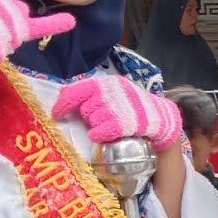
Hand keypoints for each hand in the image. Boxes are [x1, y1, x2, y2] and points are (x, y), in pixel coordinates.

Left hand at [51, 75, 182, 150]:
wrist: (159, 116)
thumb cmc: (132, 105)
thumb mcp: (114, 92)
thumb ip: (92, 92)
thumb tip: (63, 93)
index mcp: (106, 83)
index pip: (77, 90)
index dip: (64, 103)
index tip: (57, 114)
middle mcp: (110, 92)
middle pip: (85, 109)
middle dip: (88, 116)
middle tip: (99, 119)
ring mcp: (117, 108)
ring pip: (92, 121)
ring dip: (95, 126)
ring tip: (106, 126)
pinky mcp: (124, 123)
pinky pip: (100, 131)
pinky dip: (98, 135)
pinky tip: (102, 135)